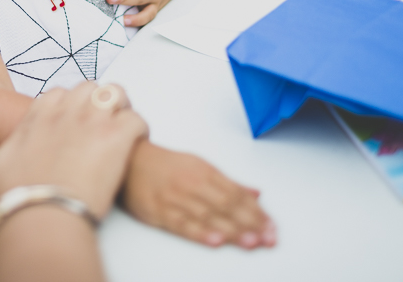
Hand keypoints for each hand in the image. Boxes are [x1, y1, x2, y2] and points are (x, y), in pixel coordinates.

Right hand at [0, 82, 148, 219]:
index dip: (70, 105)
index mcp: (41, 115)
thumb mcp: (4, 159)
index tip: (75, 120)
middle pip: (89, 88)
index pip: (59, 94)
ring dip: (121, 107)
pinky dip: (139, 129)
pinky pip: (136, 119)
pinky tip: (136, 143)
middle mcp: (67, 112)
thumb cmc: (21, 194)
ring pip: (116, 92)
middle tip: (102, 122)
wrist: (42, 213)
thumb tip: (21, 140)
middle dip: (97, 101)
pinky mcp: (116, 137)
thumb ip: (17, 141)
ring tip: (122, 126)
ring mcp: (93, 121)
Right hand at [122, 142, 275, 249]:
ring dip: (232, 230)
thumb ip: (228, 183)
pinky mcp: (160, 211)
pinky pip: (182, 224)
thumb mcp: (199, 166)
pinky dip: (199, 233)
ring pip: (208, 216)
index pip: (237, 194)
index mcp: (205, 172)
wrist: (130, 159)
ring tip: (251, 242)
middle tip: (268, 238)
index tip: (272, 226)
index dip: (256, 211)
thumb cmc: (165, 165)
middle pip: (227, 206)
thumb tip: (255, 193)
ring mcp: (176, 198)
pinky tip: (215, 241)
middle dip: (250, 223)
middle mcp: (193, 184)